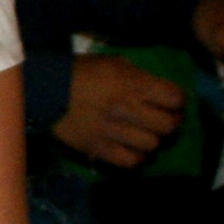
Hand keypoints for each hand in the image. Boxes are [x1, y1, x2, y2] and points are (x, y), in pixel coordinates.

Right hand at [52, 54, 183, 167]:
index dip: (178, 101)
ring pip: (152, 145)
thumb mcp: (112, 62)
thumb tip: (156, 89)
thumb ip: (137, 75)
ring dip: (152, 140)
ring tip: (145, 135)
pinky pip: (131, 161)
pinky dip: (137, 157)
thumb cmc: (81, 72)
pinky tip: (133, 149)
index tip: (172, 102)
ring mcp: (114, 131)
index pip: (175, 98)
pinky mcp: (100, 148)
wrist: (46, 90)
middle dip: (171, 123)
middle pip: (169, 126)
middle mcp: (127, 108)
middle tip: (163, 120)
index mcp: (132, 83)